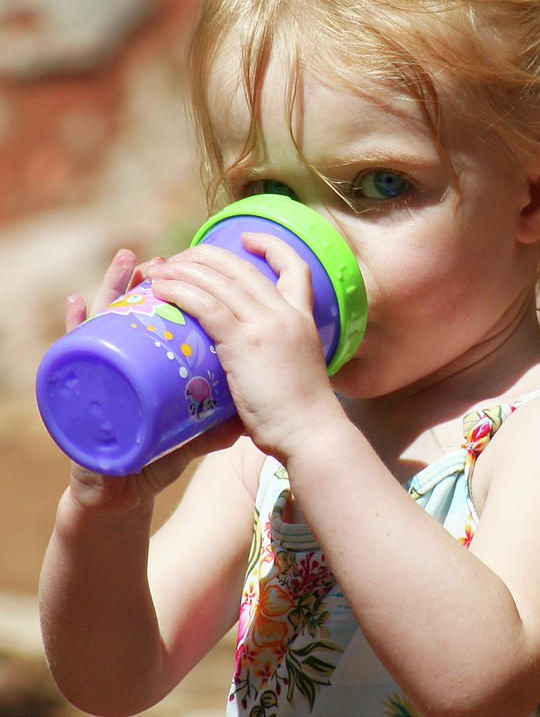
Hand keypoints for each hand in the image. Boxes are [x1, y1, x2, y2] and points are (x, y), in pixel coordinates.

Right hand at [63, 250, 243, 512]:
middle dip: (152, 282)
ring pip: (109, 320)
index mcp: (157, 366)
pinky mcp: (86, 386)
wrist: (121, 490)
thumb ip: (219, 424)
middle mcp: (130, 361)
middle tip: (162, 261)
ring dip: (114, 288)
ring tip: (128, 262)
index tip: (197, 270)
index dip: (183, 296)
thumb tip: (254, 415)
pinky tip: (74, 307)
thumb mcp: (193, 436)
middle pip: (140, 311)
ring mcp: (107, 370)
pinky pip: (79, 352)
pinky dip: (74, 329)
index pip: (171, 323)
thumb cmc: (154, 456)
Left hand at [147, 233, 342, 462]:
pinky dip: (181, 291)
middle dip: (205, 256)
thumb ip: (272, 366)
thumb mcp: (295, 376)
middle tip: (179, 260)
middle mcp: (285, 313)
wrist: (312, 433)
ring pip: (219, 280)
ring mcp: (267, 324)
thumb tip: (245, 380)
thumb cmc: (302, 419)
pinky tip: (162, 288)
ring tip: (158, 270)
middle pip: (241, 266)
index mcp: (303, 319)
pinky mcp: (246, 342)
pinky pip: (207, 305)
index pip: (295, 267)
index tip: (247, 239)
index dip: (270, 246)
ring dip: (184, 269)